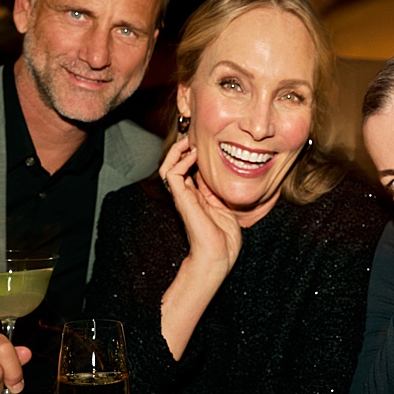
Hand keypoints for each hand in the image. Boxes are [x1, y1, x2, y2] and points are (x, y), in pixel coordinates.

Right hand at [159, 137, 241, 277]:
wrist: (218, 256)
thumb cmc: (224, 239)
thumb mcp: (226, 208)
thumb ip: (220, 192)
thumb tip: (222, 174)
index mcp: (197, 197)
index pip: (188, 170)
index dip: (192, 155)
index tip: (204, 143)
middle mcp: (187, 195)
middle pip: (174, 166)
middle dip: (181, 149)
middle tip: (193, 137)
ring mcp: (182, 197)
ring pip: (167, 167)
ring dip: (176, 152)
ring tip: (188, 142)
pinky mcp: (181, 199)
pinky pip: (172, 174)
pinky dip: (180, 160)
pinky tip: (194, 155)